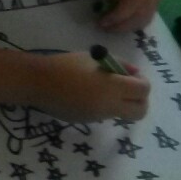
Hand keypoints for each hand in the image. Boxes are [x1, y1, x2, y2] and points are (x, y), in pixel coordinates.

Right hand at [31, 51, 150, 122]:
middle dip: (140, 101)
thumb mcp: (95, 58)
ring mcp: (97, 116)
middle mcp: (108, 105)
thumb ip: (119, 64)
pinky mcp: (86, 121)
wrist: (36, 83)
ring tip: (102, 89)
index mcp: (112, 86)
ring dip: (121, 103)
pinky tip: (86, 95)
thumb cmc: (66, 65)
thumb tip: (133, 73)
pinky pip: (104, 114)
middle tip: (128, 90)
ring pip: (122, 113)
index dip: (142, 81)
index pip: (143, 90)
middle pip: (140, 111)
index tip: (130, 75)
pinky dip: (103, 106)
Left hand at [96, 0, 165, 32]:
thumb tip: (106, 2)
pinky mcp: (158, 0)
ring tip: (110, 27)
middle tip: (103, 28)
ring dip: (127, 27)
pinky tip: (120, 22)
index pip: (131, 4)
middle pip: (140, 16)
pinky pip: (147, 16)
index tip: (101, 22)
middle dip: (121, 26)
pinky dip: (133, 23)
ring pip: (145, 19)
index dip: (117, 17)